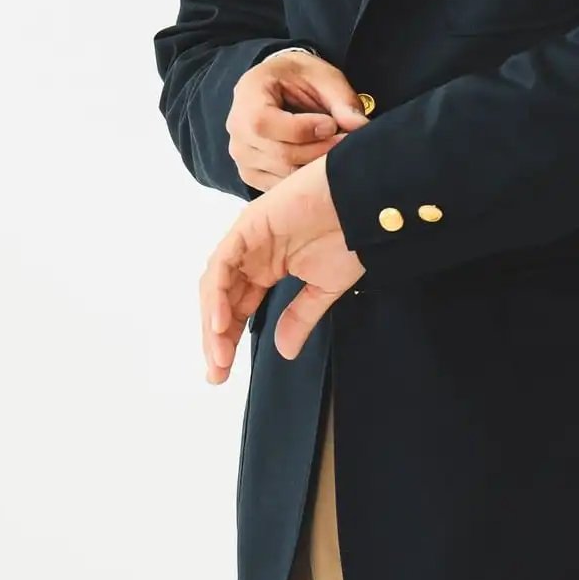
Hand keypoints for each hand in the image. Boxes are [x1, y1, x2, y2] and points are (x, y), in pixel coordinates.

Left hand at [199, 155, 363, 377]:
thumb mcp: (323, 288)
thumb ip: (300, 318)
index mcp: (266, 268)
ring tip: (220, 354)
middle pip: (221, 301)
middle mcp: (251, 255)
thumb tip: (284, 352)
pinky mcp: (248, 225)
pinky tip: (221, 322)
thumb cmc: (349, 238)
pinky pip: (224, 263)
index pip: (237, 309)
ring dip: (214, 321)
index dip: (228, 340)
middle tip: (217, 372)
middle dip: (215, 338)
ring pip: (216, 285)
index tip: (223, 373)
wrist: (364, 205)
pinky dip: (219, 292)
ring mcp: (247, 239)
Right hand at [227, 49, 370, 191]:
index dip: (302, 129)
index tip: (331, 124)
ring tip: (336, 152)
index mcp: (248, 94)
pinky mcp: (251, 173)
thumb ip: (341, 100)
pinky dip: (304, 180)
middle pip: (278, 153)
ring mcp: (241, 154)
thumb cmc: (300, 78)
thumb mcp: (324, 77)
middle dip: (318, 151)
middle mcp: (236, 127)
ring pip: (282, 174)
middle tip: (346, 141)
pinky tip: (320, 164)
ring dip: (314, 167)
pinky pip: (279, 186)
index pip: (264, 122)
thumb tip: (360, 126)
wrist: (281, 85)